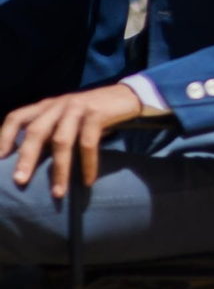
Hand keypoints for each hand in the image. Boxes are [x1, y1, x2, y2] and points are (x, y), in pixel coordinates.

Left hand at [0, 83, 142, 197]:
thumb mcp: (68, 117)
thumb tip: (35, 157)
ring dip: (59, 169)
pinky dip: (87, 164)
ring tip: (58, 192)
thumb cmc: (94, 113)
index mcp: (46, 106)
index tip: (0, 158)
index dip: (5, 137)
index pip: (17, 117)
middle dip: (27, 158)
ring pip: (61, 141)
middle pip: (36, 131)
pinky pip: (88, 143)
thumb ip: (52, 129)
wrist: (126, 96)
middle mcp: (58, 105)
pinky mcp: (97, 114)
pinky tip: (88, 181)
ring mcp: (77, 109)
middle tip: (20, 180)